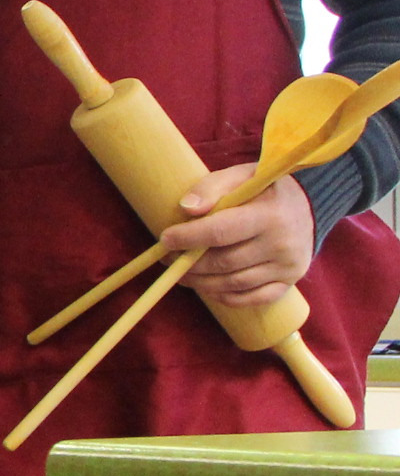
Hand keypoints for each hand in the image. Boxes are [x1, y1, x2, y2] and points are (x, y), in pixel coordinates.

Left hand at [167, 171, 315, 311]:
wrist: (310, 204)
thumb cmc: (265, 190)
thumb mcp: (241, 176)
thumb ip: (212, 187)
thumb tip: (186, 209)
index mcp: (270, 214)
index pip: (220, 232)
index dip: (188, 238)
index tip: (164, 239)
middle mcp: (283, 243)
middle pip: (224, 263)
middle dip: (189, 264)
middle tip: (169, 259)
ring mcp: (288, 266)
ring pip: (233, 284)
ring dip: (201, 282)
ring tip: (182, 273)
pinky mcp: (289, 282)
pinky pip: (252, 299)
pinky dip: (225, 297)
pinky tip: (209, 287)